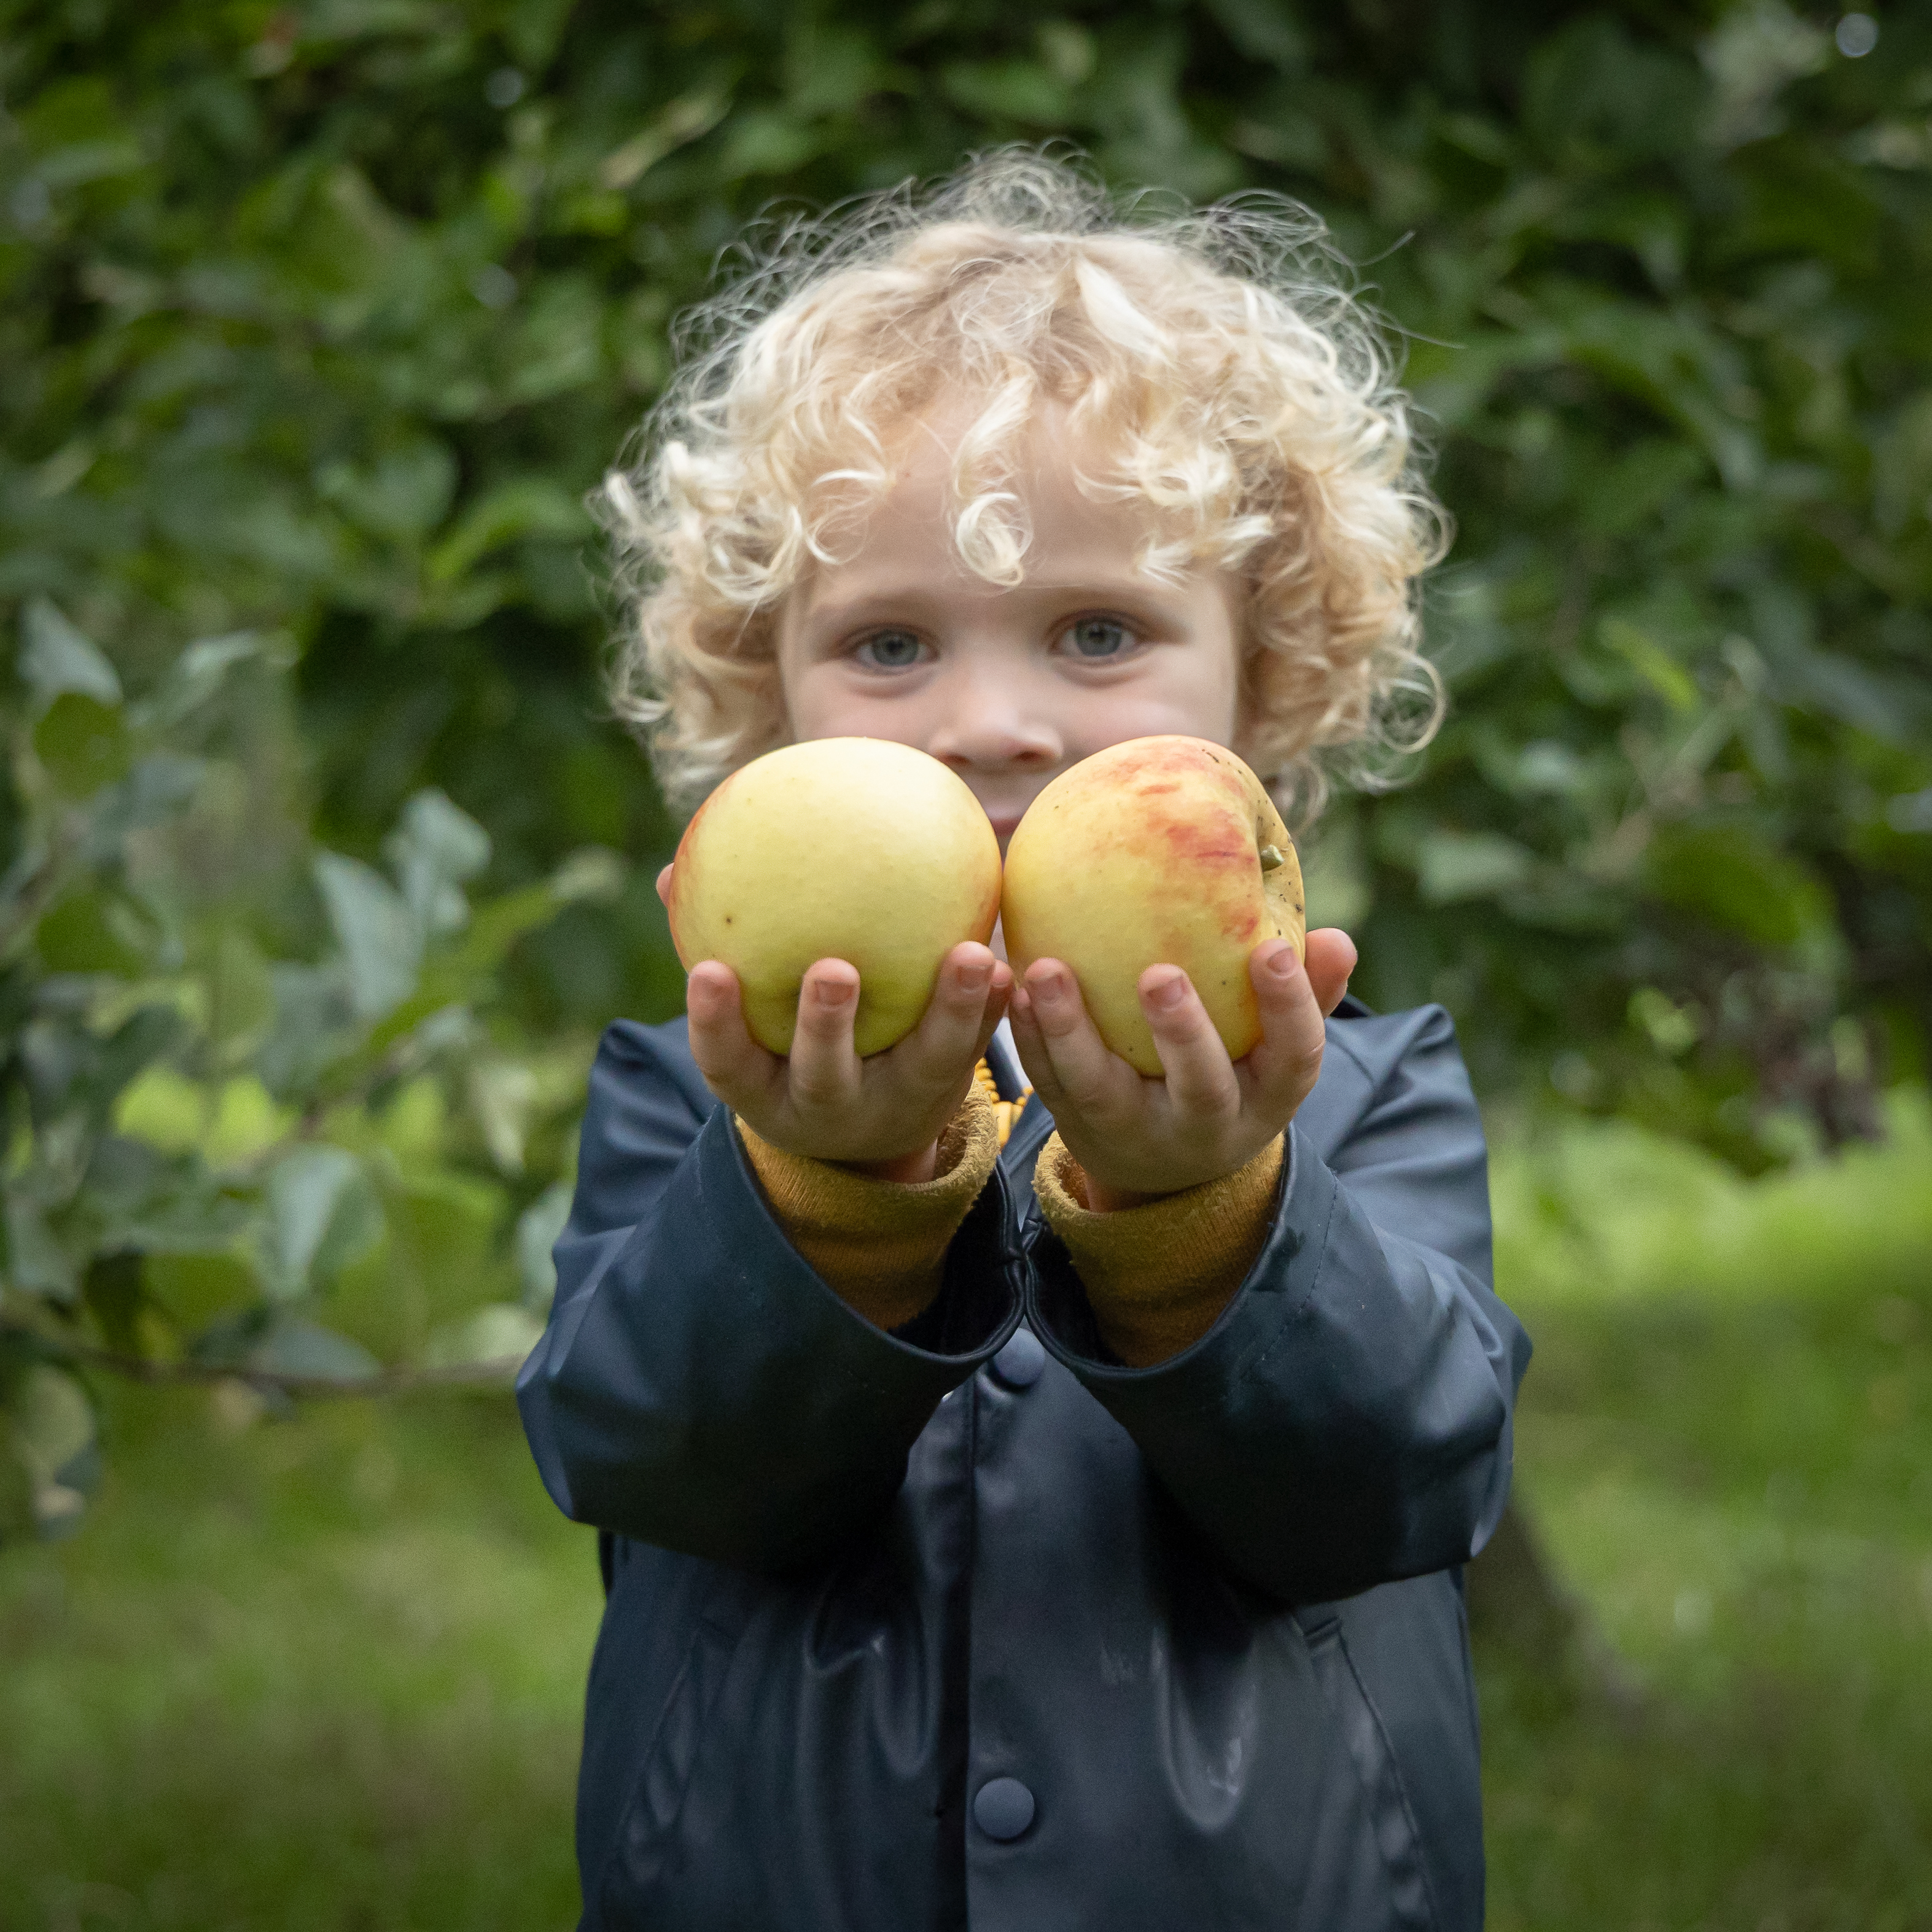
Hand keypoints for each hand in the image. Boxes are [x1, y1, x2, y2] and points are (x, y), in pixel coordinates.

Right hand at [661, 867, 1010, 1182]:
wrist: (866, 1136)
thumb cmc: (787, 1047)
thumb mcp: (748, 1025)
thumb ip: (718, 952)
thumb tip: (667, 873)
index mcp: (767, 1091)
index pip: (728, 1064)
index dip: (714, 1025)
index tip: (708, 972)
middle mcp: (828, 1107)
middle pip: (823, 1076)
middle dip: (825, 1028)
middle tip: (834, 970)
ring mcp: (894, 1106)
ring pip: (923, 1066)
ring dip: (949, 1013)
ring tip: (970, 956)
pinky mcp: (948, 1091)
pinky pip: (975, 1050)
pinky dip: (991, 1012)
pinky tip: (1009, 968)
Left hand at [1007, 930, 1358, 1209]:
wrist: (1167, 1167)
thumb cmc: (1235, 1073)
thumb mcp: (1277, 1050)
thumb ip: (1306, 995)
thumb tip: (1339, 938)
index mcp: (1267, 1097)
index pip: (1293, 1057)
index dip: (1288, 1007)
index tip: (1270, 949)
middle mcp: (1206, 1124)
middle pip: (1200, 1086)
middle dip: (1182, 1032)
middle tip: (1159, 974)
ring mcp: (1138, 1130)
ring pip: (1103, 1089)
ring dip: (1071, 1030)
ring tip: (1047, 969)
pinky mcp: (1080, 1124)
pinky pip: (1051, 1082)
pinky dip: (1030, 1038)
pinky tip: (1015, 988)